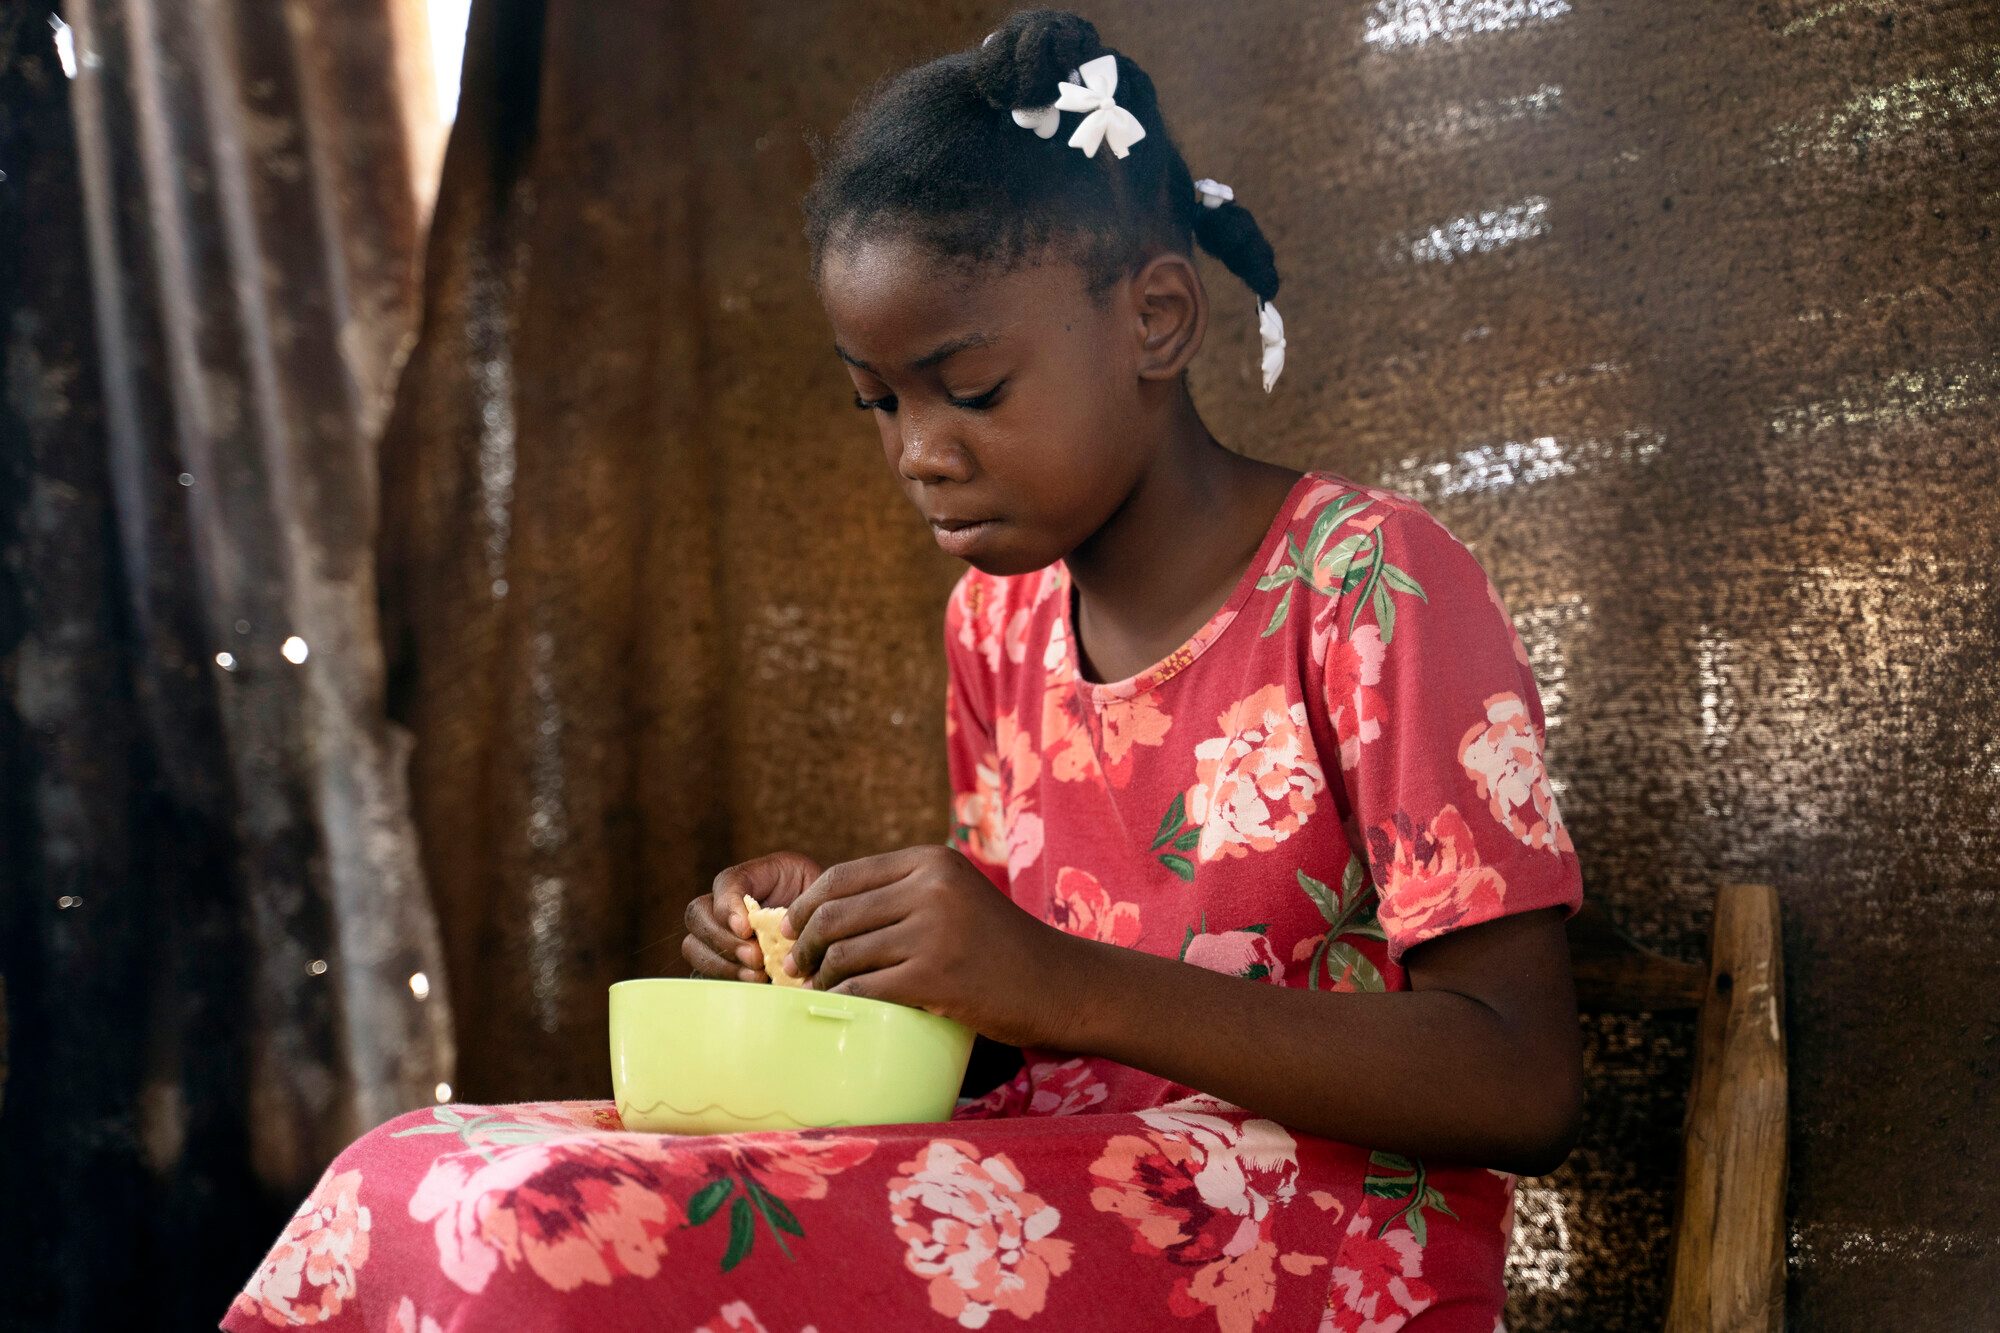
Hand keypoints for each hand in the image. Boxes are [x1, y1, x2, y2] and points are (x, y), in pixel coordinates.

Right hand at [681, 851, 824, 981]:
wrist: (828, 934)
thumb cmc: (824, 911)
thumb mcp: (819, 894)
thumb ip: (798, 905)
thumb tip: (776, 933)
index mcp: (752, 878)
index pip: (725, 883)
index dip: (729, 907)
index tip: (747, 929)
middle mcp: (726, 903)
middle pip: (697, 913)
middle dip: (723, 939)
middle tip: (756, 958)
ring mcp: (718, 934)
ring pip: (693, 945)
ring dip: (722, 963)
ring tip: (757, 975)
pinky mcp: (721, 962)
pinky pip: (704, 971)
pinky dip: (725, 980)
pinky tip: (753, 987)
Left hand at [781, 844, 1081, 1047]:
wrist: (1059, 983)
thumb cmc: (1001, 946)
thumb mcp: (955, 897)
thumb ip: (902, 894)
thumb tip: (823, 913)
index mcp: (931, 861)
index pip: (843, 876)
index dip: (806, 905)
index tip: (790, 929)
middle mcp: (931, 887)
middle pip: (836, 914)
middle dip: (804, 944)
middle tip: (795, 967)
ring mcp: (933, 931)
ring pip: (844, 953)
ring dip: (821, 977)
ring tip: (819, 990)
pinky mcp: (935, 976)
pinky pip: (865, 987)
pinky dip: (845, 999)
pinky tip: (844, 1006)